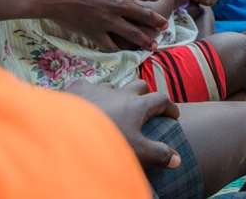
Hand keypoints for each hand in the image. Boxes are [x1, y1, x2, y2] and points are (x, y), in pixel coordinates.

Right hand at [41, 0, 166, 51]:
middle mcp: (119, 3)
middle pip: (144, 14)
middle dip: (157, 20)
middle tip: (166, 25)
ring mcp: (108, 20)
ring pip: (133, 33)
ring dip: (145, 39)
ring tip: (154, 45)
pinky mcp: (95, 33)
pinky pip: (111, 44)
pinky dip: (118, 48)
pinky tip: (123, 51)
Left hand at [64, 79, 181, 169]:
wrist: (67, 132)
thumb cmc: (107, 142)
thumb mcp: (137, 151)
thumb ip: (158, 154)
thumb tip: (177, 160)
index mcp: (138, 105)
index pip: (161, 100)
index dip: (170, 107)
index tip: (173, 115)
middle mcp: (121, 93)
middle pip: (139, 85)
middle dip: (145, 94)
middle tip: (145, 106)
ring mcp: (99, 89)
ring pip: (113, 86)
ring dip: (116, 95)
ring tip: (112, 108)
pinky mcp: (78, 88)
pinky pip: (88, 86)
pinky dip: (90, 94)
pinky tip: (85, 103)